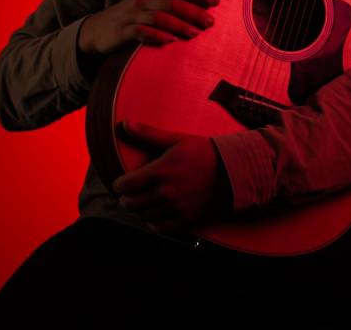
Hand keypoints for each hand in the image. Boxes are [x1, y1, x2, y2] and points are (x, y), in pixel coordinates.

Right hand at [77, 0, 219, 56]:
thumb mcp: (148, 6)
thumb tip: (201, 11)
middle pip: (173, 3)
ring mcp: (132, 15)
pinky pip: (142, 32)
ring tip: (194, 34)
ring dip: (179, 25)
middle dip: (193, 12)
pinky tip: (170, 41)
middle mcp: (143, 0)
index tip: (216, 1)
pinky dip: (157, 36)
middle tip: (210, 23)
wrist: (96, 30)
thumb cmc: (130, 18)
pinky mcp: (123, 31)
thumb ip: (169, 5)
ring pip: (160, 17)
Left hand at [112, 121, 233, 234]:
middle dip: (126, 197)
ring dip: (139, 209)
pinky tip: (155, 212)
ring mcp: (175, 208)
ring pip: (143, 215)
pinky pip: (159, 227)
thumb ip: (149, 134)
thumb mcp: (176, 139)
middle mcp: (165, 192)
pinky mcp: (185, 220)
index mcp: (160, 171)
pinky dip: (152, 221)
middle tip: (130, 191)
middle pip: (131, 203)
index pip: (125, 185)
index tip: (122, 181)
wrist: (231, 171)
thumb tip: (126, 124)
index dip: (119, 184)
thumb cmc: (203, 152)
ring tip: (143, 200)